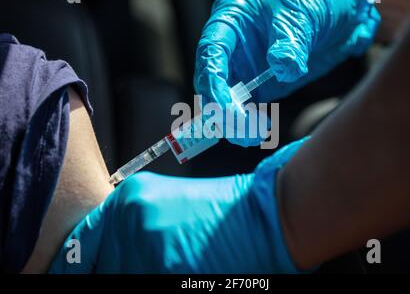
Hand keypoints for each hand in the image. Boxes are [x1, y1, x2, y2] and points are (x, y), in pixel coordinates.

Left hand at [48, 139, 308, 272]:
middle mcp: (129, 221)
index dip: (77, 267)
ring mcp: (144, 248)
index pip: (80, 246)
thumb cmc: (220, 212)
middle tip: (150, 265)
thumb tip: (108, 258)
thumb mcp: (168, 206)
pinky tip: (186, 271)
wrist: (263, 216)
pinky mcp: (163, 271)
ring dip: (142, 274)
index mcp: (129, 199)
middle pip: (103, 269)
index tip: (77, 275)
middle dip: (120, 271)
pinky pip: (144, 280)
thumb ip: (131, 228)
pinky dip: (158, 277)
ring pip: (122, 276)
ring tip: (178, 263)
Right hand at [194, 0, 378, 144]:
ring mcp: (245, 66)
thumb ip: (289, 42)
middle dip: (222, 108)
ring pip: (225, 99)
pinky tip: (261, 130)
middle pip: (211, 80)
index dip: (213, 81)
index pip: (211, 51)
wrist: (343, 9)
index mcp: (231, 17)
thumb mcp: (301, 13)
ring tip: (254, 135)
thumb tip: (281, 67)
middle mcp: (233, 44)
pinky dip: (249, 123)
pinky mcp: (261, 84)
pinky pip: (246, 108)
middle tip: (242, 128)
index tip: (224, 107)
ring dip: (234, 121)